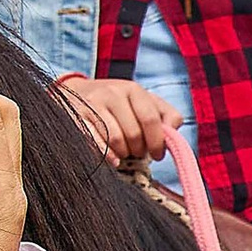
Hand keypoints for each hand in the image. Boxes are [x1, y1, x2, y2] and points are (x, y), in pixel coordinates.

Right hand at [56, 73, 181, 164]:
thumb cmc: (121, 104)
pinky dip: (107, 155)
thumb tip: (173, 133)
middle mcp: (112, 93)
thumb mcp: (146, 102)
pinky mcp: (77, 116)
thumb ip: (167, 115)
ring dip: (124, 153)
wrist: (81, 92)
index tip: (158, 155)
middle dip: (140, 150)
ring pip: (115, 139)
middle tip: (139, 153)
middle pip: (133, 133)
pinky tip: (114, 161)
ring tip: (125, 152)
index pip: (151, 119)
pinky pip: (94, 141)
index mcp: (133, 89)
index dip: (157, 142)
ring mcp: (93, 104)